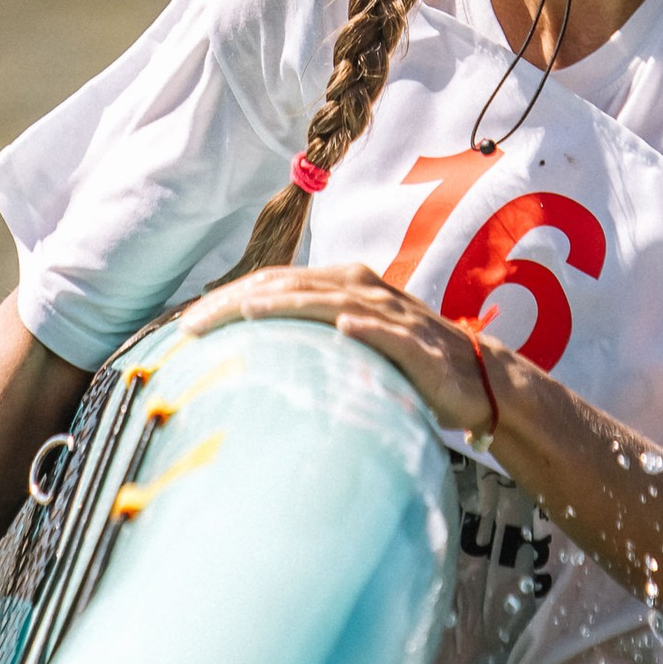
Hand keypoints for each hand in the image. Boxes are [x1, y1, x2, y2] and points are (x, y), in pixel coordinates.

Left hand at [178, 261, 500, 441]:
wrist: (476, 379)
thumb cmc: (404, 363)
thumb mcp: (350, 343)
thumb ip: (308, 341)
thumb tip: (247, 359)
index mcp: (342, 284)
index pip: (275, 284)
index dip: (229, 298)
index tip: (186, 325)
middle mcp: (361, 289)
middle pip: (289, 288)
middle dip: (236, 302)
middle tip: (192, 326)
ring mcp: (390, 315)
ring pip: (329, 301)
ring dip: (287, 305)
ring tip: (246, 311)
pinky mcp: (417, 345)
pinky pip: (387, 333)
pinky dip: (363, 327)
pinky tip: (341, 328)